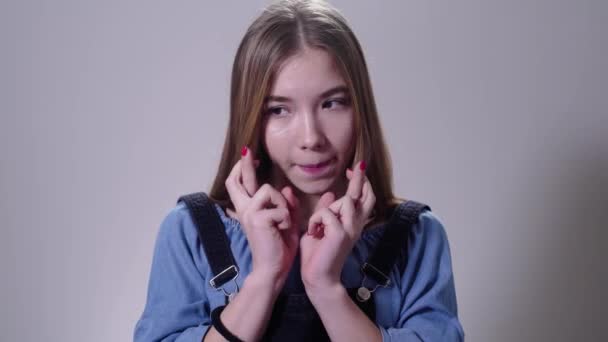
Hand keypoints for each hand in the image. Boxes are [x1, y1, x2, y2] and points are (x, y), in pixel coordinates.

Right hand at [225, 147, 298, 291]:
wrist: (272, 270)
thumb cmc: (279, 249)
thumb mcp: (286, 223)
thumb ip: (285, 205)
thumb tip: (286, 189)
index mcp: (249, 210)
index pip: (238, 184)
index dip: (242, 169)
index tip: (250, 157)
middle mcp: (244, 210)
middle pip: (236, 180)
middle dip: (243, 164)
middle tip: (248, 151)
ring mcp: (249, 214)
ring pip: (269, 190)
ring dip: (282, 204)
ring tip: (283, 222)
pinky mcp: (257, 219)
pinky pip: (280, 208)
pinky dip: (287, 218)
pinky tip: (282, 231)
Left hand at [300, 161, 375, 293]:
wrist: (318, 277)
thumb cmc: (317, 255)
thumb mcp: (321, 227)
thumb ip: (327, 211)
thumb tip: (331, 194)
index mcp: (352, 224)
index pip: (363, 199)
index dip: (361, 183)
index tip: (352, 171)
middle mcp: (356, 225)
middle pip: (365, 196)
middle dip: (361, 179)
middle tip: (358, 166)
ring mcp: (350, 229)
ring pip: (343, 201)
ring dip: (325, 210)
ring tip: (317, 228)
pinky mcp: (341, 233)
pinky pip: (326, 213)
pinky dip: (315, 221)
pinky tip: (314, 234)